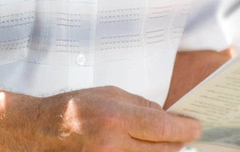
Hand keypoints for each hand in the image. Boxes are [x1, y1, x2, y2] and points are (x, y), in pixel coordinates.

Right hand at [54, 85, 201, 151]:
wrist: (42, 131)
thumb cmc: (75, 109)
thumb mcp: (110, 94)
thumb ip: (140, 106)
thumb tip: (165, 116)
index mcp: (115, 119)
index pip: (161, 127)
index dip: (184, 129)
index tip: (197, 127)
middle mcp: (112, 145)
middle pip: (161, 150)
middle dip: (177, 142)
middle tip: (187, 134)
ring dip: (162, 151)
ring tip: (167, 142)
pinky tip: (147, 148)